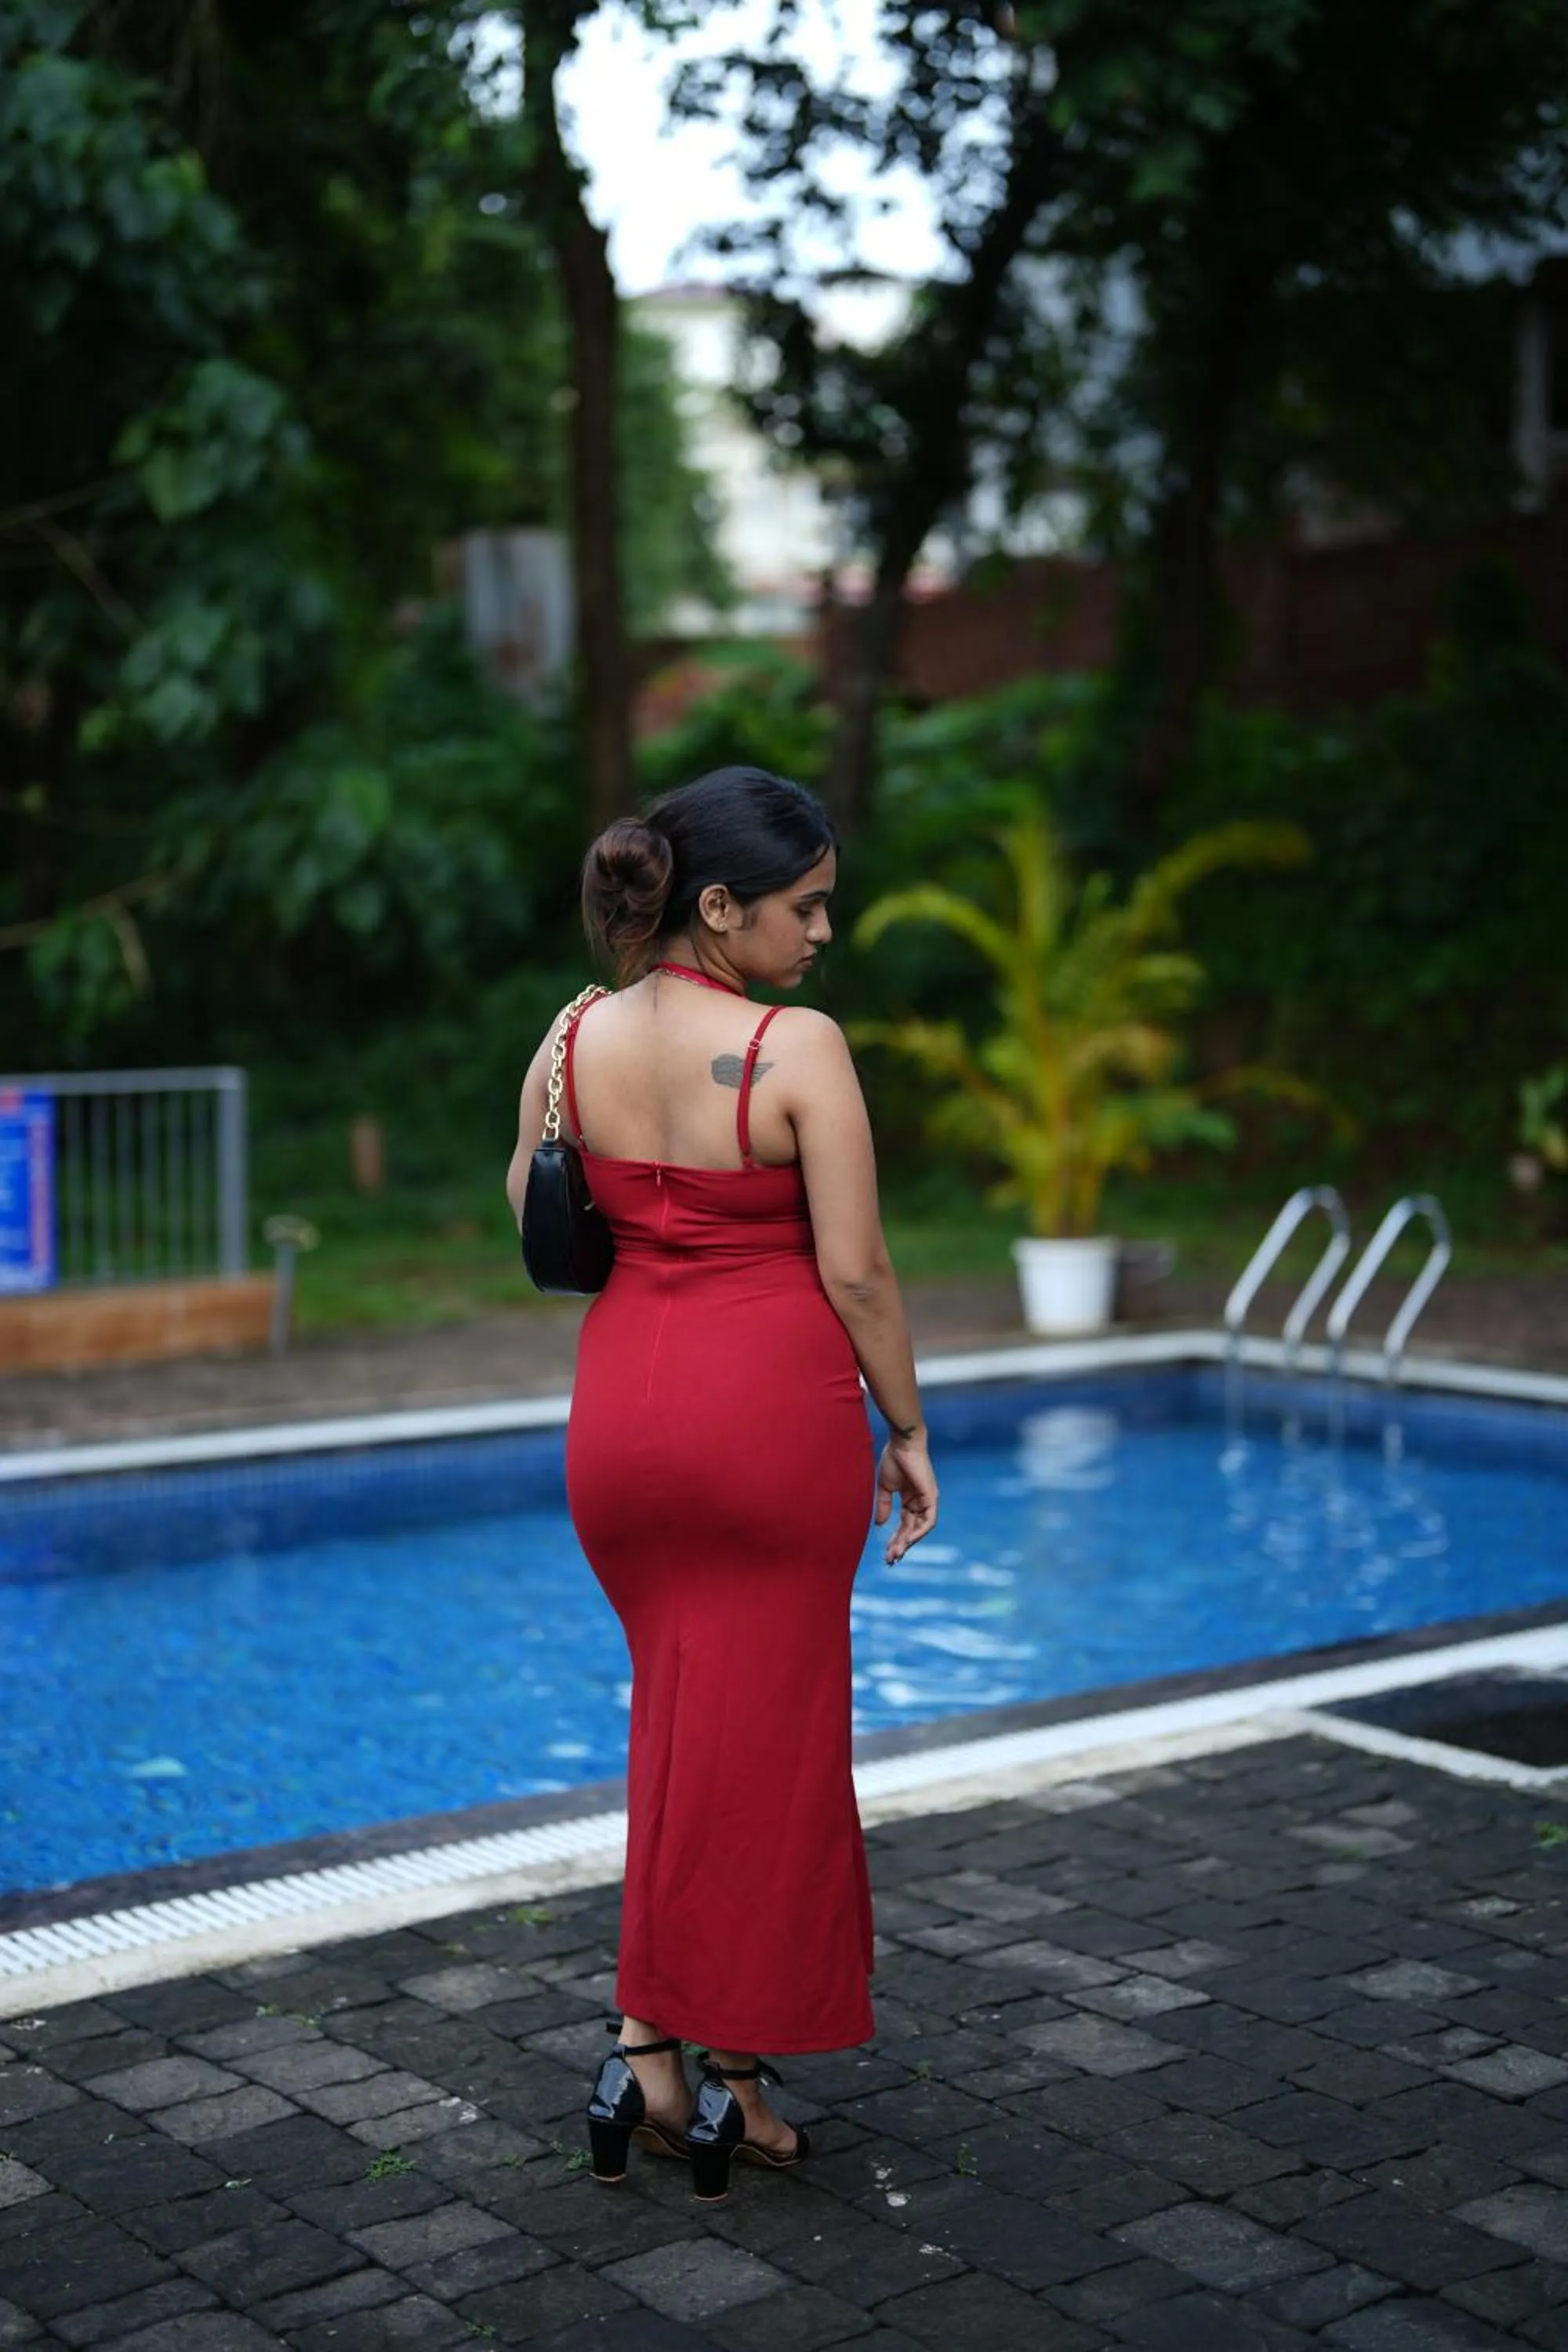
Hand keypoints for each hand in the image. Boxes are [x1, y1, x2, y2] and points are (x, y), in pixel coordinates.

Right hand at [875, 1431, 937, 1563]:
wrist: (902, 1443)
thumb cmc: (893, 1460)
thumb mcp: (885, 1487)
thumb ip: (883, 1506)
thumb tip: (879, 1525)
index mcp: (909, 1500)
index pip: (903, 1525)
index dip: (894, 1539)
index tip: (885, 1553)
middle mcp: (920, 1502)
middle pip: (911, 1530)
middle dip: (900, 1545)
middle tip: (889, 1559)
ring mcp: (927, 1501)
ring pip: (919, 1529)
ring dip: (908, 1542)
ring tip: (895, 1553)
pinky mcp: (931, 1498)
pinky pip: (928, 1521)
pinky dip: (919, 1532)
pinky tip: (907, 1541)